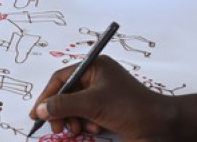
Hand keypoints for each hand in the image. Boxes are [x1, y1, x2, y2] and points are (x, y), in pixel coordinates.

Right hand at [29, 56, 176, 139]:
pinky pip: (86, 116)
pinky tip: (96, 130)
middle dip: (61, 111)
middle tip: (57, 128)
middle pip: (66, 93)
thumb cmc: (129, 107)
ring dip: (74, 120)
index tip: (37, 113)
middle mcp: (97, 77)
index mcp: (95, 66)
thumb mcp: (92, 104)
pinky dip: (87, 124)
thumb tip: (41, 109)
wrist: (160, 126)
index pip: (61, 78)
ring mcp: (103, 94)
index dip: (47, 96)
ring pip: (75, 107)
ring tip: (80, 130)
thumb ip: (63, 105)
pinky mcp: (108, 110)